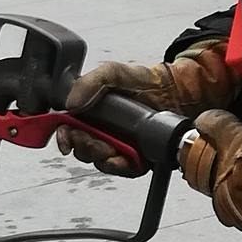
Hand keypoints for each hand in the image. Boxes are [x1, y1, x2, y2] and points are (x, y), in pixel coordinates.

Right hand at [57, 41, 239, 175]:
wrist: (178, 93)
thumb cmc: (147, 82)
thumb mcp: (115, 72)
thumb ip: (91, 81)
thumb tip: (71, 103)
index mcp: (92, 111)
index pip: (68, 129)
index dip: (64, 137)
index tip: (67, 140)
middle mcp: (102, 129)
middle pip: (81, 148)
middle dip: (86, 147)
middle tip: (98, 141)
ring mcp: (118, 144)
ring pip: (98, 161)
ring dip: (102, 158)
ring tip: (113, 148)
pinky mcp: (134, 157)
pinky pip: (121, 169)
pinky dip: (121, 166)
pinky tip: (126, 158)